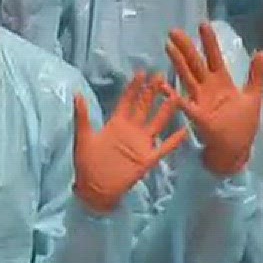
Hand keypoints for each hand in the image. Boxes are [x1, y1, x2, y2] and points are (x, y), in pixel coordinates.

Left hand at [72, 72, 185, 213]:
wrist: (93, 189)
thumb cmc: (86, 164)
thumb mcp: (83, 137)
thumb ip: (82, 116)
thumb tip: (77, 93)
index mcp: (116, 124)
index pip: (127, 101)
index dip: (134, 88)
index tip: (141, 73)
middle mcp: (131, 131)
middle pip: (144, 107)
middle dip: (152, 92)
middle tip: (161, 75)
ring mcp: (141, 144)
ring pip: (157, 123)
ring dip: (167, 110)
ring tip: (177, 96)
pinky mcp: (147, 159)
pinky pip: (164, 148)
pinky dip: (174, 140)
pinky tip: (185, 130)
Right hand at [166, 23, 262, 176]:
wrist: (236, 151)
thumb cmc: (242, 126)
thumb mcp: (253, 96)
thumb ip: (256, 75)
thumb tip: (262, 52)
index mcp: (221, 83)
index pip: (214, 57)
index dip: (209, 42)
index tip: (202, 24)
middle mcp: (208, 89)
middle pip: (195, 64)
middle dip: (186, 47)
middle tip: (174, 31)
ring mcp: (201, 102)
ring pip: (188, 78)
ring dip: (178, 64)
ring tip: (168, 48)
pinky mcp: (199, 118)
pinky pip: (186, 106)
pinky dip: (175, 98)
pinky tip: (165, 89)